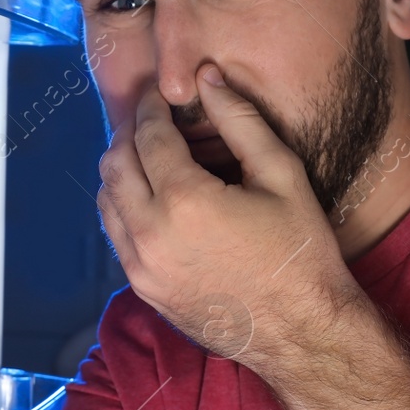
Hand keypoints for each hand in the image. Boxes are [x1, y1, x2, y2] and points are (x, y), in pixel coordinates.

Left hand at [95, 66, 362, 362]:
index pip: (148, 135)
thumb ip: (240, 120)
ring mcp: (141, 266)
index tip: (158, 92)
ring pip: (107, 201)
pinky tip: (154, 198)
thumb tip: (208, 77)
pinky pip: (117, 235)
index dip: (150, 106)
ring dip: (121, 170)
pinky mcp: (143, 289)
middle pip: (115, 164)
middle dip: (129, 133)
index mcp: (184, 200)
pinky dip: (125, 207)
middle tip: (151, 119)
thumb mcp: (281, 175)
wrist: (302, 332)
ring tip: (150, 155)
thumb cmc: (300, 252)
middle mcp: (150, 233)